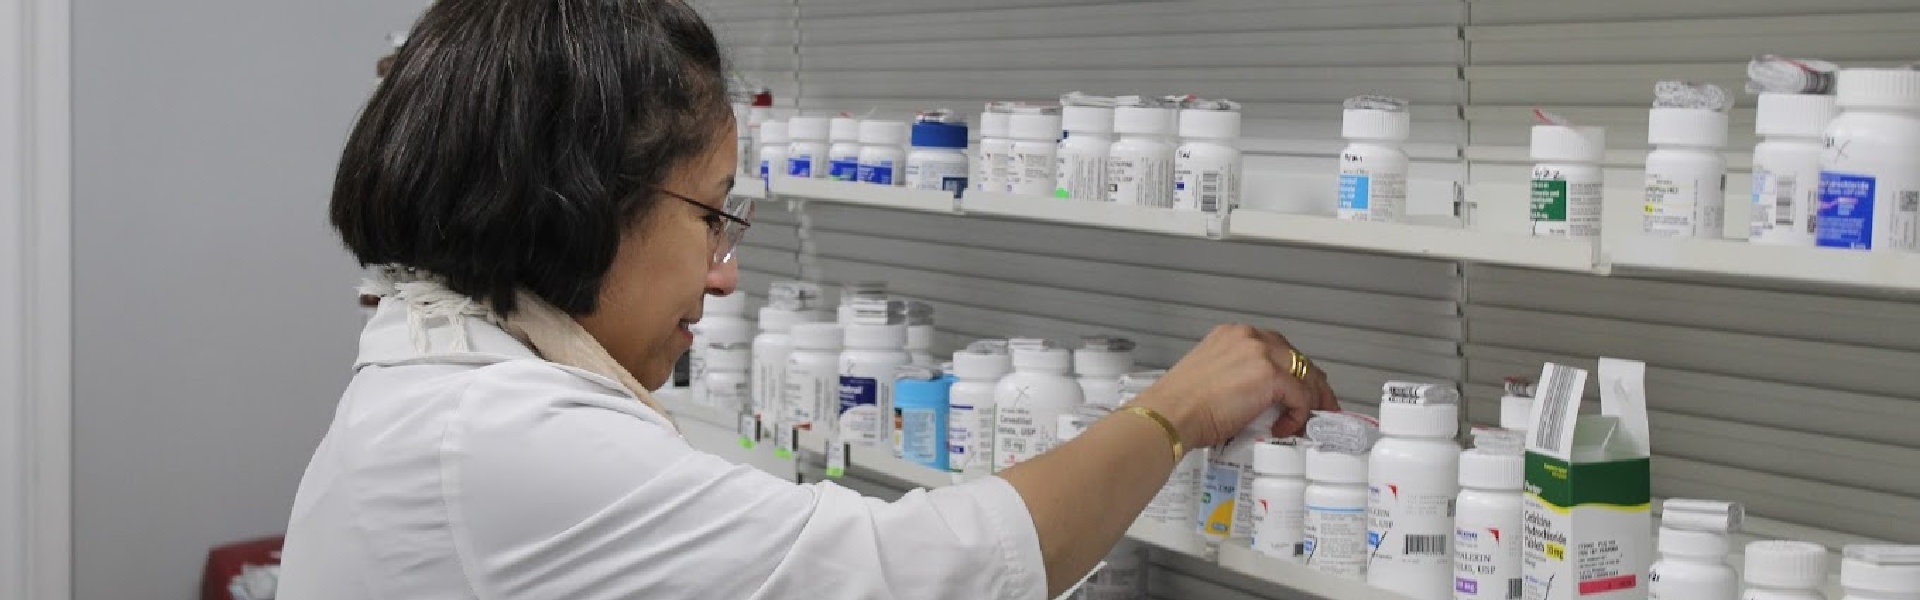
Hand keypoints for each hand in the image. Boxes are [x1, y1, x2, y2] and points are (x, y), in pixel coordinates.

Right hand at [1130, 324, 1339, 448]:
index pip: (1276, 347)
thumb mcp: (1211, 377)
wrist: (1171, 414)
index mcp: (1232, 335)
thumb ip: (1238, 376)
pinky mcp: (1270, 375)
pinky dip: (1298, 414)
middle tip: (1319, 405)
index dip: (1293, 370)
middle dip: (1312, 383)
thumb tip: (1260, 398)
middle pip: (1296, 357)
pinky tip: (1284, 427)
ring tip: (1309, 421)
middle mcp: (1249, 337)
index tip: (1301, 387)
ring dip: (1311, 400)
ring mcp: (1261, 353)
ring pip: (1304, 374)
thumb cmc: (1180, 405)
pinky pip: (1300, 396)